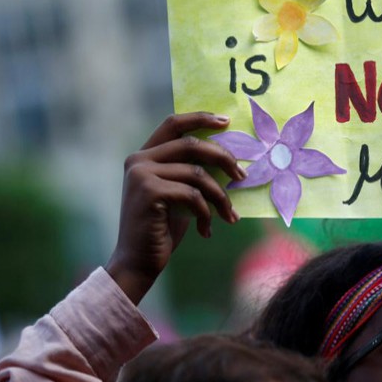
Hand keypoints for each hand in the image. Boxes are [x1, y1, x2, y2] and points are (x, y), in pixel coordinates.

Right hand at [105, 113, 246, 304]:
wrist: (138, 263)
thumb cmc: (162, 229)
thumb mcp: (179, 195)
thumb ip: (191, 173)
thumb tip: (229, 159)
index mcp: (144, 156)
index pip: (174, 124)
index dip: (201, 118)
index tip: (227, 122)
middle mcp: (139, 160)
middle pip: (192, 145)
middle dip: (223, 158)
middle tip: (243, 175)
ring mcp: (141, 175)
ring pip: (197, 173)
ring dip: (220, 196)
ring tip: (228, 215)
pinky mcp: (149, 192)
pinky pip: (192, 195)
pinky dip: (206, 212)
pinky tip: (206, 230)